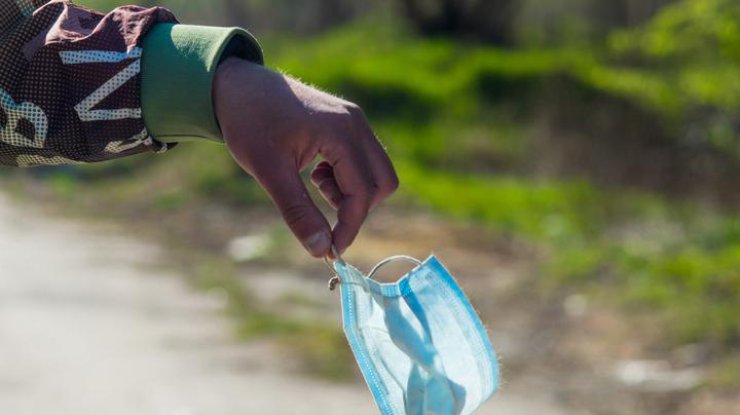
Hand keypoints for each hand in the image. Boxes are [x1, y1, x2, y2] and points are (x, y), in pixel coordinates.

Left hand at [213, 57, 397, 257]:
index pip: (362, 192)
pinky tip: (315, 172)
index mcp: (340, 133)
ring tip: (313, 184)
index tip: (330, 249)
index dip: (349, 226)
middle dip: (357, 208)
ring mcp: (354, 120)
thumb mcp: (269, 172)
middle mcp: (356, 123)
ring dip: (351, 192)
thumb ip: (297, 212)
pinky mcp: (348, 122)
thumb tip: (321, 251)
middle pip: (382, 182)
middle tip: (323, 215)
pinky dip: (346, 177)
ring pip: (376, 172)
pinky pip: (363, 160)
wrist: (236, 85)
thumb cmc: (249, 124)